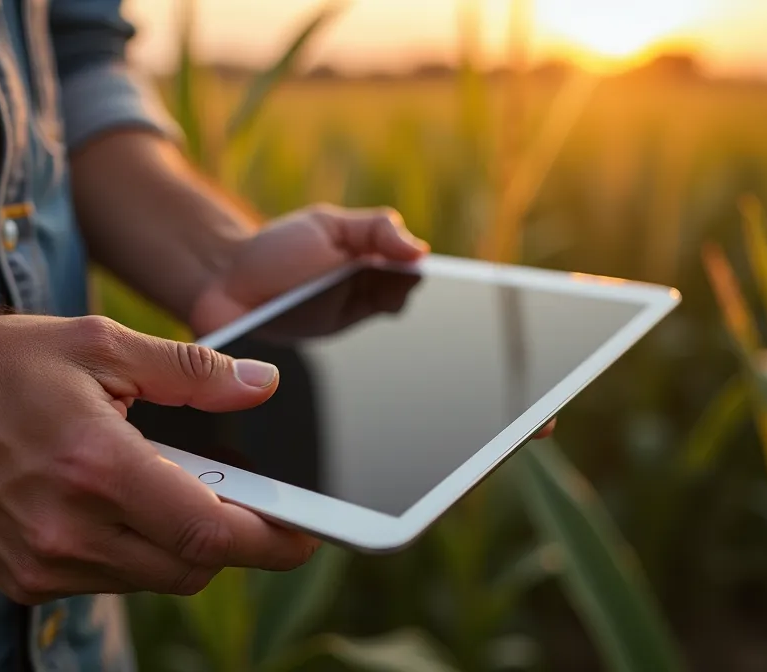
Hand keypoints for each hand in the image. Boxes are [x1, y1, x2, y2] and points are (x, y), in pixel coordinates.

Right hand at [0, 315, 315, 603]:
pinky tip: (120, 506)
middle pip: (190, 567)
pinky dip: (132, 553)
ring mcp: (40, 564)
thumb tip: (259, 388)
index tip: (308, 534)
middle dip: (232, 541)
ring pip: (151, 579)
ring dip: (180, 545)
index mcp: (95, 465)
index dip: (271, 540)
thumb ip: (190, 372)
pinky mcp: (20, 580)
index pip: (208, 532)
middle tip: (249, 505)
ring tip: (173, 490)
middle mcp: (67, 529)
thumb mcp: (98, 346)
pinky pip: (107, 581)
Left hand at [188, 203, 556, 439]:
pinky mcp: (318, 416)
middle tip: (535, 424)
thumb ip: (374, 231)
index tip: (553, 377)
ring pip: (412, 427)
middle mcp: (385, 361)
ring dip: (451, 441)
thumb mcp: (329, 229)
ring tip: (485, 452)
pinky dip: (383, 457)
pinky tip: (406, 468)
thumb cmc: (275, 255)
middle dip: (499, 411)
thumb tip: (419, 251)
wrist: (213, 285)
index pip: (466, 342)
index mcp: (398, 312)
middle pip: (454, 394)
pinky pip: (354, 443)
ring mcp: (356, 393)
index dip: (510, 362)